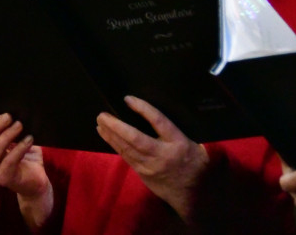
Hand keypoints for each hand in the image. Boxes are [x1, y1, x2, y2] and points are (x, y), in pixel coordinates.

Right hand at [0, 108, 52, 228]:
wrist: (36, 183)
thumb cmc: (26, 158)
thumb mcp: (17, 140)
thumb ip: (10, 128)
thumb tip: (12, 111)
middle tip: (9, 116)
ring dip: (7, 135)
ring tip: (20, 125)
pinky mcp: (5, 178)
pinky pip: (9, 161)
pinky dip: (19, 148)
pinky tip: (29, 139)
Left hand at [97, 95, 207, 221]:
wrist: (195, 195)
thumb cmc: (195, 163)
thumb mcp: (196, 145)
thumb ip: (177, 131)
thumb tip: (157, 112)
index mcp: (179, 143)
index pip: (159, 122)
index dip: (143, 108)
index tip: (128, 99)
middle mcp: (163, 154)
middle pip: (135, 138)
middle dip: (116, 126)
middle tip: (102, 114)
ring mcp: (151, 166)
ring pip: (126, 148)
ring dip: (110, 134)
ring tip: (100, 122)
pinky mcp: (143, 173)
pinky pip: (126, 157)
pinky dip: (114, 144)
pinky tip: (105, 135)